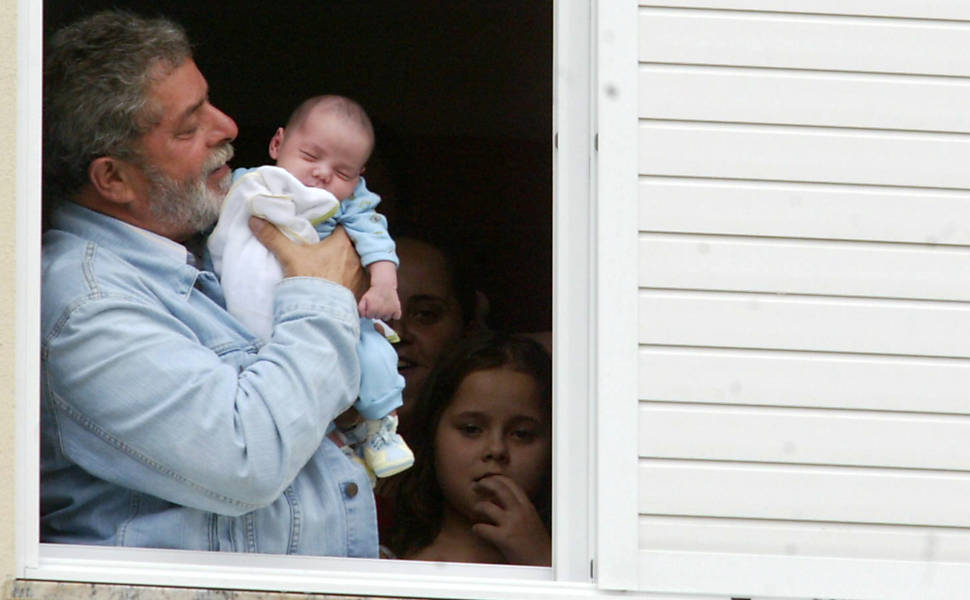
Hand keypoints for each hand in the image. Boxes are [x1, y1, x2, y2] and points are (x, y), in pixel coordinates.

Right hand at [249, 219, 366, 297]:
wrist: (319, 314)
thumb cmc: (309, 281)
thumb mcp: (290, 256)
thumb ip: (273, 237)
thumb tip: (255, 220)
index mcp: (342, 243)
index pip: (341, 225)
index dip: (333, 225)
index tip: (324, 227)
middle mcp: (357, 257)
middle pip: (349, 244)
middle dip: (340, 245)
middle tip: (327, 247)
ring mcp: (361, 275)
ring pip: (355, 262)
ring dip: (346, 262)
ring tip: (334, 265)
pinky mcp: (361, 291)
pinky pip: (358, 280)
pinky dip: (351, 279)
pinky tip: (341, 282)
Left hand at [358, 284, 401, 319]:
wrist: (384, 285)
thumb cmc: (373, 292)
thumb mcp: (364, 298)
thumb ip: (361, 309)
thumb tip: (361, 317)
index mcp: (373, 310)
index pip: (369, 317)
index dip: (369, 311)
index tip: (371, 305)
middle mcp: (382, 312)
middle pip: (377, 318)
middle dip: (376, 312)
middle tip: (378, 304)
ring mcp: (390, 311)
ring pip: (386, 318)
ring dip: (385, 314)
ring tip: (384, 305)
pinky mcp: (397, 309)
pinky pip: (396, 317)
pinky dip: (395, 314)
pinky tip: (391, 309)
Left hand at [469, 475, 550, 565]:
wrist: (544, 563)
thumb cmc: (536, 543)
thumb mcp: (531, 520)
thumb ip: (519, 508)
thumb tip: (500, 499)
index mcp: (527, 506)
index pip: (510, 483)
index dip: (495, 478)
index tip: (486, 480)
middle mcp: (520, 512)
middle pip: (498, 488)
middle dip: (484, 484)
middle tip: (474, 486)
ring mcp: (512, 524)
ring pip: (487, 506)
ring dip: (477, 507)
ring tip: (475, 510)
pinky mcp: (504, 539)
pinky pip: (483, 528)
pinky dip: (476, 528)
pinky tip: (476, 529)